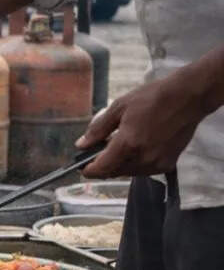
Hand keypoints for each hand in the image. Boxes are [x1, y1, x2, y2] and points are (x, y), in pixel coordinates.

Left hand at [78, 76, 209, 178]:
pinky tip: (134, 148)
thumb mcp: (119, 108)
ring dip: (119, 165)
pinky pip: (144, 170)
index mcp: (128, 144)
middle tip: (98, 151)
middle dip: (103, 165)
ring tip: (117, 146)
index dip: (89, 170)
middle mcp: (143, 157)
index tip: (82, 167)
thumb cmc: (152, 98)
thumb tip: (81, 145)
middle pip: (114, 172)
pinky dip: (135, 163)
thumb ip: (98, 129)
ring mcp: (157, 163)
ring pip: (129, 172)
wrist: (188, 97)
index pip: (102, 168)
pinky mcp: (168, 164)